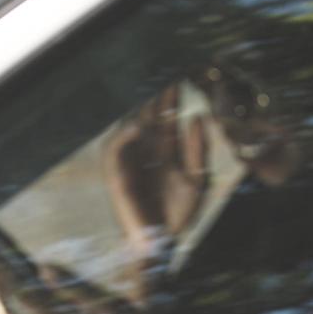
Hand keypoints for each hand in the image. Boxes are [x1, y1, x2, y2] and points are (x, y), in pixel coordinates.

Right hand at [103, 84, 209, 296]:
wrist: (161, 244)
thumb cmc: (179, 212)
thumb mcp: (197, 178)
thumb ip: (197, 150)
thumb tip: (197, 117)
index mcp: (164, 145)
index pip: (166, 112)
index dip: (173, 94)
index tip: (183, 71)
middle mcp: (145, 146)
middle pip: (147, 113)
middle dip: (155, 93)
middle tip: (165, 69)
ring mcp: (130, 158)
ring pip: (130, 124)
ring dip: (138, 109)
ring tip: (150, 91)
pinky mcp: (117, 174)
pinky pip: (115, 150)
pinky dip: (123, 137)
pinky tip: (137, 125)